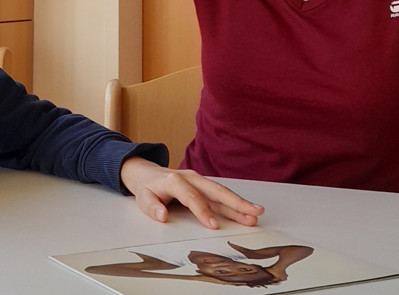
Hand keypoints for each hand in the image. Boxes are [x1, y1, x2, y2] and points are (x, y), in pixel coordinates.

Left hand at [120, 157, 263, 228]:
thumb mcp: (142, 197)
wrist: (147, 173)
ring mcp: (199, 181)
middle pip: (215, 191)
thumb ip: (151, 207)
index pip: (191, 197)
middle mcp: (191, 178)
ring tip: (256, 214)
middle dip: (236, 202)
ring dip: (240, 203)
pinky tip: (247, 212)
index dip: (203, 211)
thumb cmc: (147, 187)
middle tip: (253, 212)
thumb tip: (162, 216)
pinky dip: (234, 203)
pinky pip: (221, 195)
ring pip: (222, 192)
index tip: (214, 226)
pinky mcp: (204, 186)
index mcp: (175, 181)